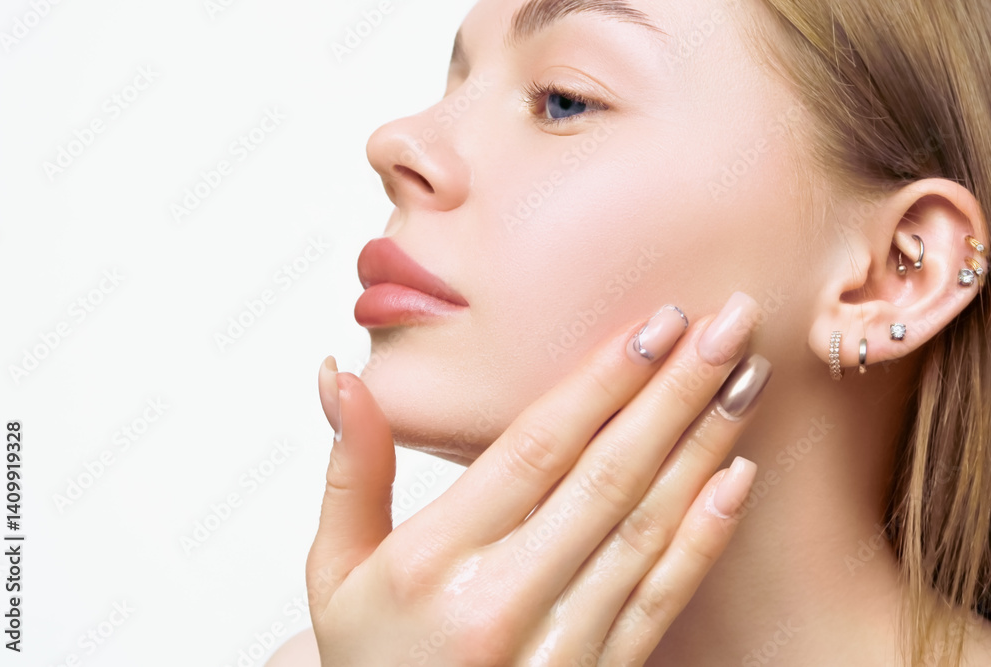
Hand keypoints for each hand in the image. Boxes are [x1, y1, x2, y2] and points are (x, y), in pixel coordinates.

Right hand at [308, 292, 769, 665]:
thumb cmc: (372, 658)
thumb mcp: (336, 571)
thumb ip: (350, 470)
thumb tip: (341, 375)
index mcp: (432, 562)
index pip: (535, 450)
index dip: (601, 381)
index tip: (655, 324)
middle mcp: (500, 602)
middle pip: (606, 476)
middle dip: (673, 392)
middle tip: (727, 324)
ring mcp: (557, 648)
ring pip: (645, 529)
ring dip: (704, 448)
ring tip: (746, 381)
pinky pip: (661, 602)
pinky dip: (705, 537)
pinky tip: (739, 480)